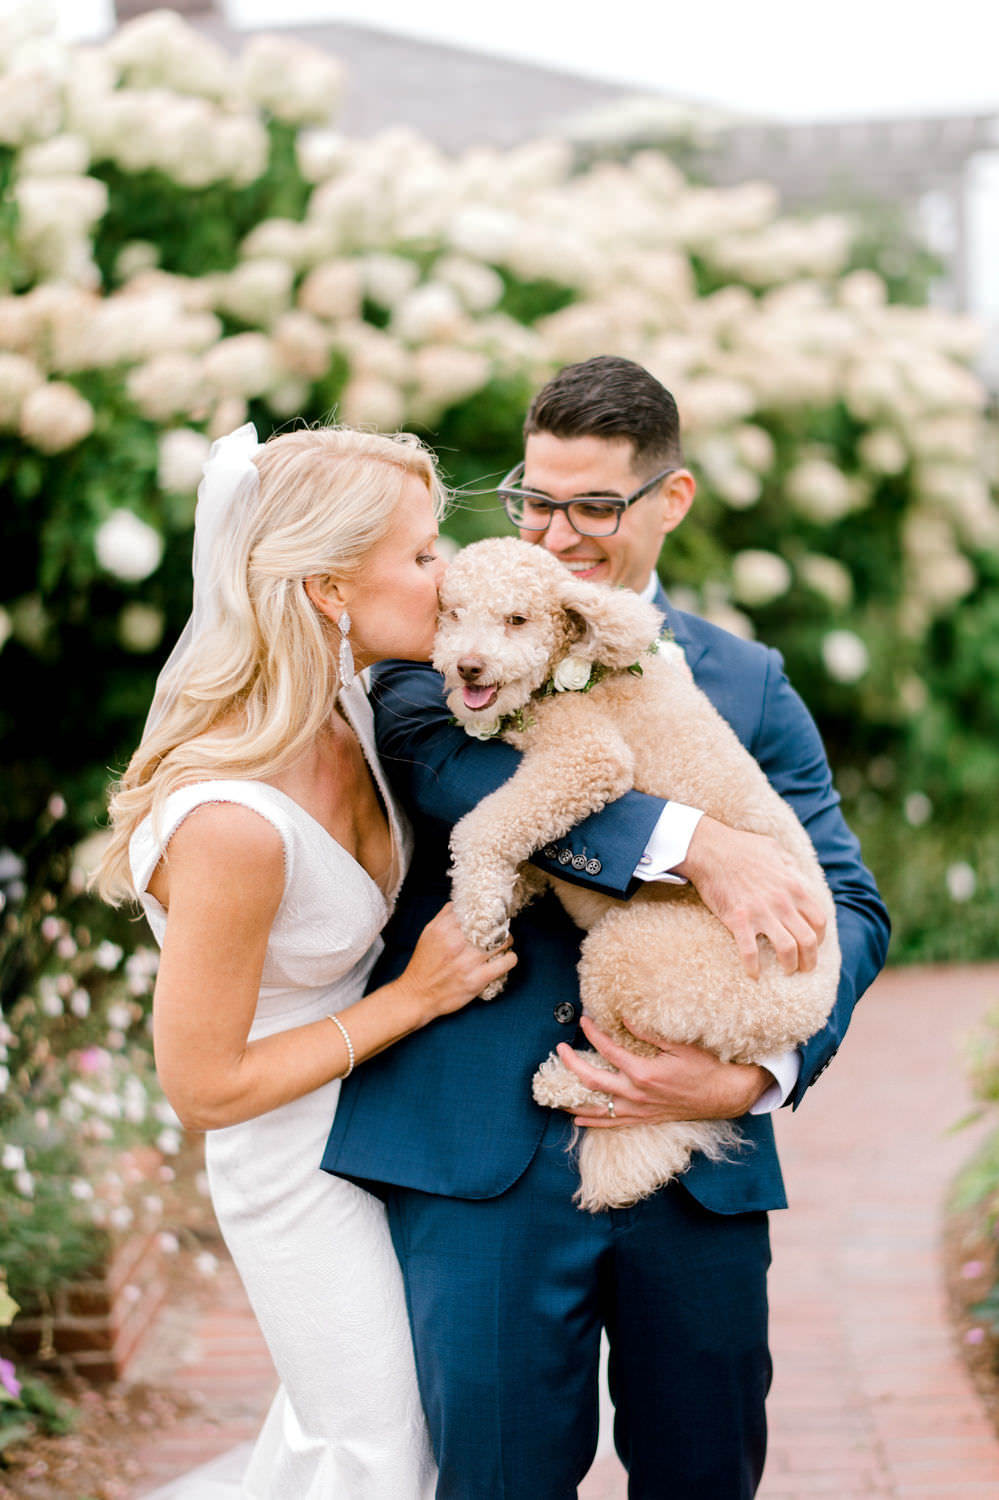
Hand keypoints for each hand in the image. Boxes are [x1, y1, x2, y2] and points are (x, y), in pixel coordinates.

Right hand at [399, 903, 516, 1018]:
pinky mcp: (478, 979)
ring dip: (507, 941)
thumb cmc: (423, 964)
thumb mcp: (427, 934)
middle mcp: (456, 943)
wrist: (417, 995)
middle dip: (499, 925)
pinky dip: (511, 959)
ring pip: (503, 941)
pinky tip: (506, 959)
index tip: (492, 916)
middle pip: (492, 924)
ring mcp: (468, 962)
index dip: (487, 912)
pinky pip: (506, 962)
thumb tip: (459, 903)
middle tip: (500, 930)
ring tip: (504, 944)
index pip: (476, 911)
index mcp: (444, 929)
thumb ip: (444, 917)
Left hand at [560, 1016, 772, 1126]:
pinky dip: (593, 1122)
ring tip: (554, 1092)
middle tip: (560, 1050)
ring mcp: (639, 1110)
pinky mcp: (644, 1120)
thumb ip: (649, 1032)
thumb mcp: (680, 1044)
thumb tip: (624, 1017)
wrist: (724, 1095)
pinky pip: (612, 1124)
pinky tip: (578, 1120)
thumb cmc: (705, 1067)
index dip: (593, 1033)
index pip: (608, 1050)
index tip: (583, 1020)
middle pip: (592, 1081)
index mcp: (644, 1073)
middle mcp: (636, 1094)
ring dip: (574, 1100)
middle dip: (571, 1065)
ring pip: (597, 1109)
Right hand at [674, 815, 826, 977]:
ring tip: (786, 972)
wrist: (710, 849)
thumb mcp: (774, 848)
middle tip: (804, 968)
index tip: (812, 945)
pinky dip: (753, 968)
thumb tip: (796, 872)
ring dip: (789, 966)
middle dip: (810, 960)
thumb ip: (789, 863)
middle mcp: (783, 902)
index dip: (819, 938)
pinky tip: (753, 974)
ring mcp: (761, 912)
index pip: (819, 920)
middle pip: (808, 940)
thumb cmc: (741, 847)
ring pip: (787, 950)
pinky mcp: (739, 920)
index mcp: (794, 887)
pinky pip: (750, 952)